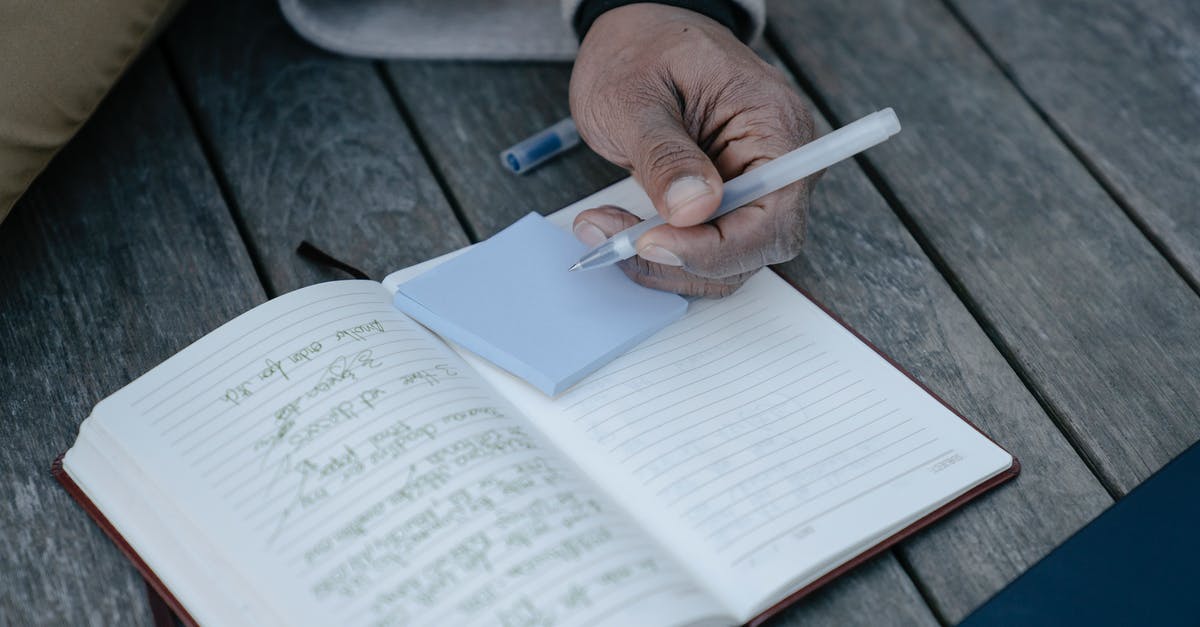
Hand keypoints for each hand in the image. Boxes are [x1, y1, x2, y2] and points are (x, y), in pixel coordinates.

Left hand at [569, 3, 816, 296]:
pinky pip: (704, 247)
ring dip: (664, 261)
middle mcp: (777, 163)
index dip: (716, 246)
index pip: (772, 214)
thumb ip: (664, 154)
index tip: (651, 242)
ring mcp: (754, 184)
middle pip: (754, 247)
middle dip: (683, 258)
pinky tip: (619, 228)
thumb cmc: (640, 50)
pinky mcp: (725, 201)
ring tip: (604, 228)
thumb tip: (693, 210)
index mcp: (773, 126)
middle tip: (615, 239)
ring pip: (727, 259)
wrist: (637, 35)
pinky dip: (660, 250)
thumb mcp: (636, 96)